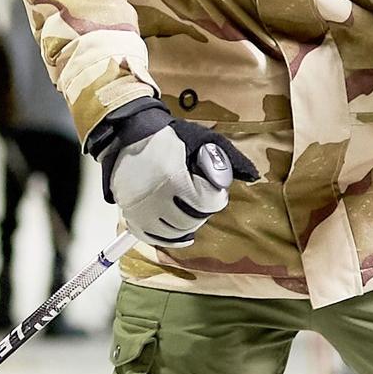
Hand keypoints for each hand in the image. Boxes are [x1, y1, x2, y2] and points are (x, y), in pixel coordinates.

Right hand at [88, 96, 251, 248]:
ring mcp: (139, 210)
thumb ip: (222, 161)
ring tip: (188, 209)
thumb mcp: (201, 140)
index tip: (212, 188)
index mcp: (173, 177)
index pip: (207, 203)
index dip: (215, 197)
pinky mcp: (130, 216)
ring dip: (187, 224)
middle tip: (200, 198)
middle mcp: (154, 197)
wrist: (129, 135)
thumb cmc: (169, 138)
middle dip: (201, 211)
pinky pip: (154, 238)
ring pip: (173, 233)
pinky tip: (178, 229)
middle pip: (191, 221)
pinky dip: (169, 237)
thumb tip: (243, 180)